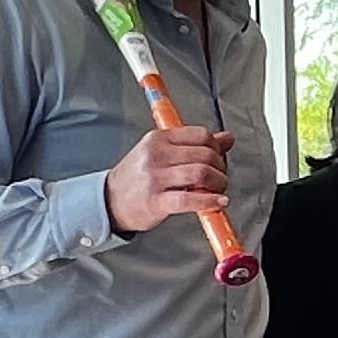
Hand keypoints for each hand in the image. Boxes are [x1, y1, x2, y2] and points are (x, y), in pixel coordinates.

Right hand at [104, 123, 233, 236]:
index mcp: (159, 139)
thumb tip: (227, 138)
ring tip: (219, 190)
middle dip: (220, 168)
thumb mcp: (162, 152)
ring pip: (200, 173)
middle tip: (220, 178)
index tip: (219, 158)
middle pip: (205, 154)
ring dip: (218, 183)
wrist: (110, 201)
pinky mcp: (157, 201)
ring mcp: (156, 177)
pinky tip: (218, 203)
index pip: (201, 135)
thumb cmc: (137, 177)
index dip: (217, 147)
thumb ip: (194, 145)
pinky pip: (190, 199)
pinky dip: (210, 201)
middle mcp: (157, 155)